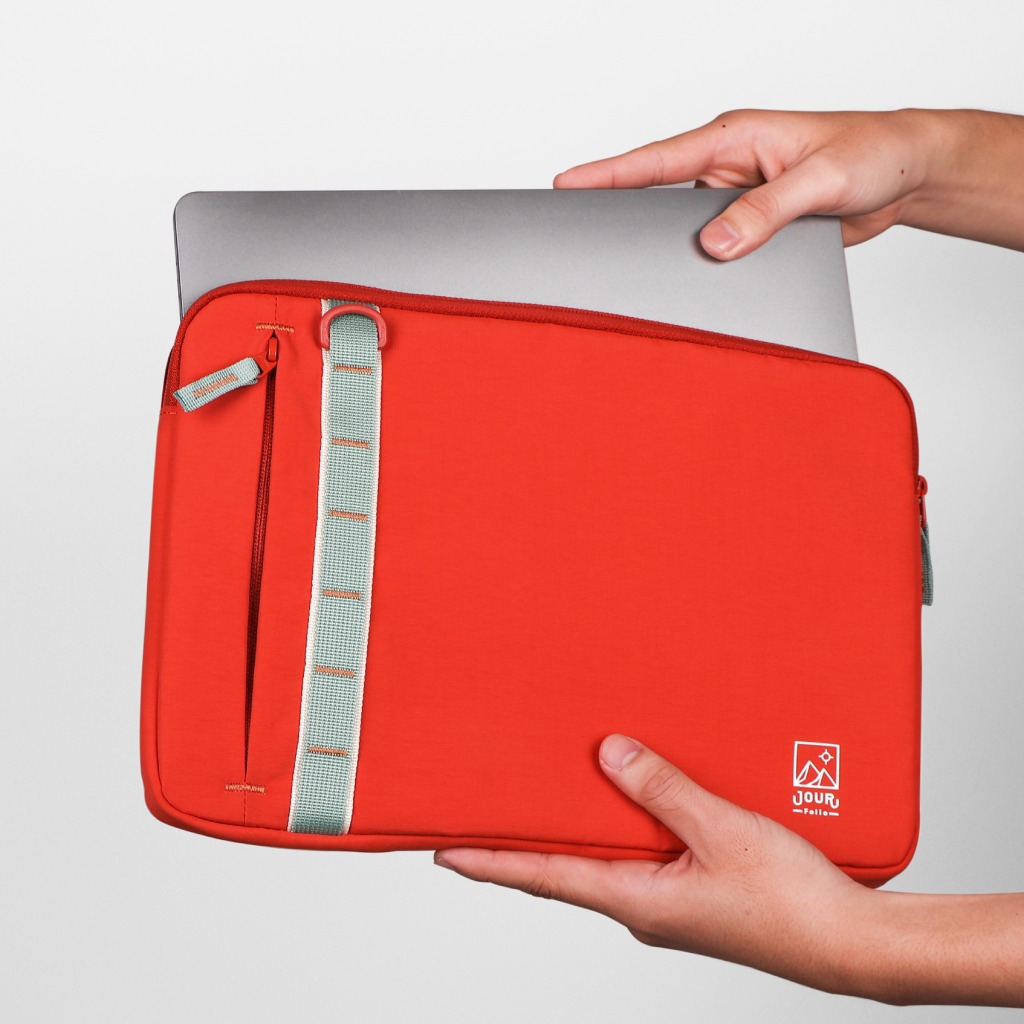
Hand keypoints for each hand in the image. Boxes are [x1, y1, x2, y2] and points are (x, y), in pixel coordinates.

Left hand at [435, 735, 1023, 1005]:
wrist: (853, 943)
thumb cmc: (792, 904)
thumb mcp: (720, 832)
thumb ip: (662, 790)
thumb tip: (610, 754)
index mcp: (636, 901)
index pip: (542, 877)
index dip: (490, 863)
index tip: (443, 850)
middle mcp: (643, 906)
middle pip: (566, 869)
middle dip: (523, 842)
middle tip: (486, 812)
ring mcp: (670, 902)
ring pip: (605, 860)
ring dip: (574, 831)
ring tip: (547, 795)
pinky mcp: (697, 892)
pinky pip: (643, 854)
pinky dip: (621, 829)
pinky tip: (631, 801)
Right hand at [553, 109, 1023, 257]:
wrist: (905, 176)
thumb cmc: (871, 154)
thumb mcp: (819, 181)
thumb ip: (765, 211)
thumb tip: (716, 243)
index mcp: (734, 139)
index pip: (657, 159)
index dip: (607, 173)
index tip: (565, 183)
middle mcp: (727, 167)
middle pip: (656, 197)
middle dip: (623, 218)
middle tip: (583, 239)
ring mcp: (735, 198)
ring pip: (684, 230)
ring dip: (674, 251)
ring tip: (646, 272)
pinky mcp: (750, 226)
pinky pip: (714, 250)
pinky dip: (705, 266)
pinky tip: (701, 281)